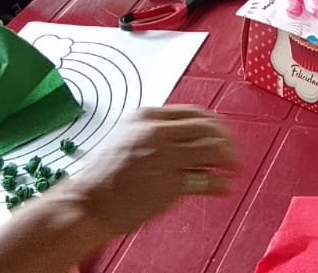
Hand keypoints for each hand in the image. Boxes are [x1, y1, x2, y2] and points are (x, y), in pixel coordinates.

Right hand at [58, 106, 237, 238]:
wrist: (84, 205)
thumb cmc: (104, 177)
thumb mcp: (127, 137)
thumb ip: (157, 131)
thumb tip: (193, 134)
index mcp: (146, 116)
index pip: (195, 112)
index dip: (215, 125)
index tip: (223, 135)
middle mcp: (156, 132)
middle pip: (209, 128)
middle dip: (227, 141)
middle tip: (233, 154)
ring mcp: (163, 156)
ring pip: (213, 149)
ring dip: (229, 160)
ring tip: (232, 170)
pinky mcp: (168, 183)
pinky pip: (206, 179)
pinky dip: (219, 184)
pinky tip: (222, 187)